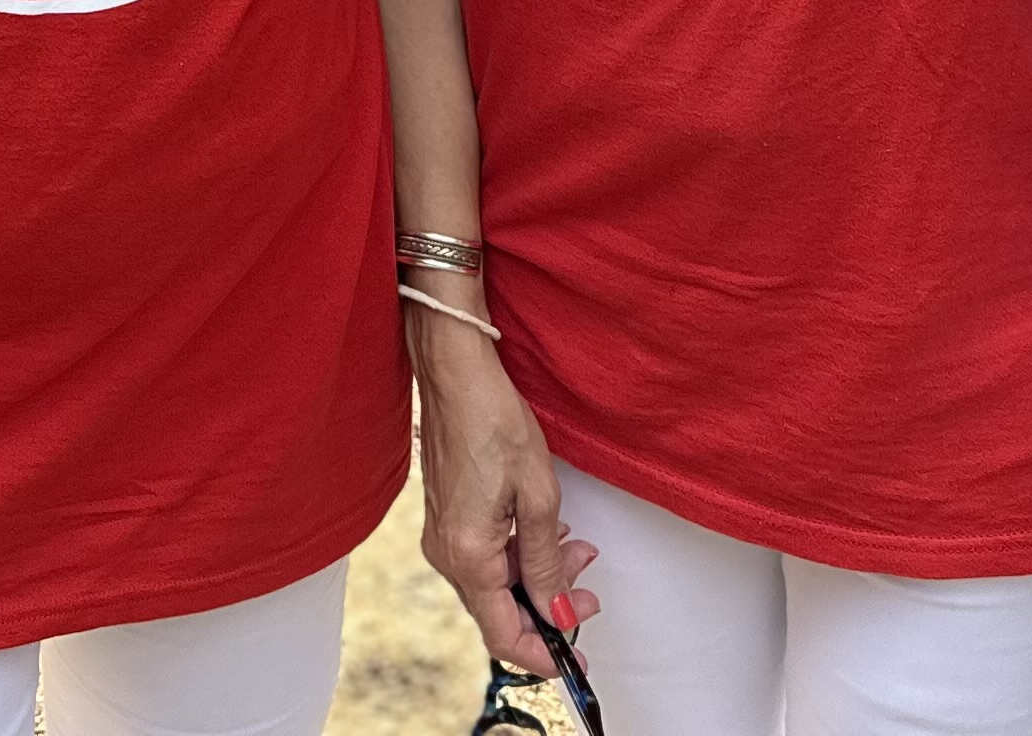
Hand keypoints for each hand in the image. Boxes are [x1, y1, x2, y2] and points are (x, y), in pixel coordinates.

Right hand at [408, 303, 599, 672]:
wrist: (456, 372)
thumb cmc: (493, 420)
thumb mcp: (538, 494)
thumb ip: (547, 561)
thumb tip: (559, 611)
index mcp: (468, 555)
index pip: (504, 634)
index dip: (542, 655)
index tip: (573, 660)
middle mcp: (447, 554)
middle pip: (500, 611)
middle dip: (549, 607)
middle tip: (589, 592)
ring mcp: (443, 536)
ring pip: (495, 584)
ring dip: (538, 577)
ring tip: (577, 550)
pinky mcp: (446, 519)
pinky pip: (485, 558)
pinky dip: (519, 556)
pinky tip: (546, 534)